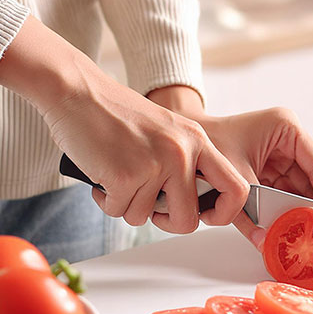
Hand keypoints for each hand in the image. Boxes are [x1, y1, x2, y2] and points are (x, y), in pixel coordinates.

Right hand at [0, 16, 248, 233]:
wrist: (77, 91)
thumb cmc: (114, 112)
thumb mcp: (165, 130)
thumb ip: (183, 162)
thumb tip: (186, 206)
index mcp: (197, 140)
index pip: (236, 188)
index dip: (223, 213)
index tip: (203, 216)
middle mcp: (181, 153)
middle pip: (188, 220)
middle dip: (165, 223)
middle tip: (147, 206)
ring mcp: (155, 165)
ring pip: (144, 217)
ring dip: (126, 204)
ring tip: (116, 174)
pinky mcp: (125, 176)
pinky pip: (118, 210)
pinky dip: (105, 200)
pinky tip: (101, 174)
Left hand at [148, 87, 312, 249]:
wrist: (182, 144)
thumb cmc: (206, 146)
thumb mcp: (234, 177)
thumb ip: (251, 210)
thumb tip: (266, 240)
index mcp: (286, 128)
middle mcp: (288, 142)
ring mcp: (280, 157)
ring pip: (304, 190)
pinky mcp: (270, 172)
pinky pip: (286, 195)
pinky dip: (292, 213)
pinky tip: (307, 230)